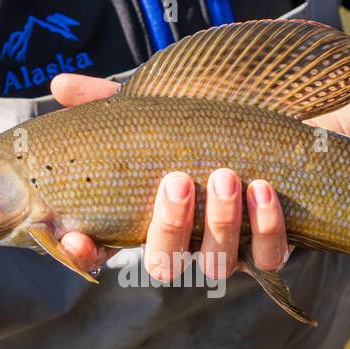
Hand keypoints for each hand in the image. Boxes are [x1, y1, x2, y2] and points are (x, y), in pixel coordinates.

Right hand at [50, 74, 290, 281]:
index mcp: (149, 220)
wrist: (289, 122)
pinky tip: (264, 189)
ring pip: (217, 263)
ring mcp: (231, 250)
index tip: (77, 238)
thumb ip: (109, 102)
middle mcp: (188, 245)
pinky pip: (268, 258)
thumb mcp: (159, 110)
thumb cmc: (211, 124)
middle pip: (165, 264)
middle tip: (177, 181)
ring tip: (226, 176)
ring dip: (220, 222)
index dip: (87, 254)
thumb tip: (60, 84)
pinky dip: (265, 228)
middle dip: (169, 226)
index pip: (106, 252)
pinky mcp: (275, 245)